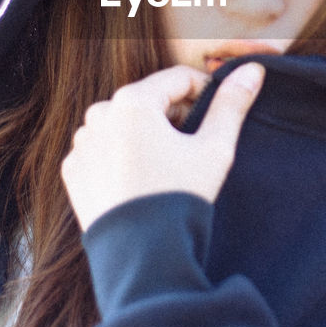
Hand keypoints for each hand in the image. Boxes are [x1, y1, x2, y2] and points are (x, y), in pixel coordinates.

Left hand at [62, 63, 265, 231]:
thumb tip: (252, 70)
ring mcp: (82, 144)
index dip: (205, 93)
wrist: (141, 256)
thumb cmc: (179, 197)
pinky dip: (122, 158)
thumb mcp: (214, 149)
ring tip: (166, 168)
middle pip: (149, 101)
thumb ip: (231, 105)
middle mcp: (99, 114)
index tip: (218, 116)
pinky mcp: (73, 170)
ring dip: (147, 136)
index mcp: (132, 101)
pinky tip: (140, 181)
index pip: (179, 79)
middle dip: (174, 117)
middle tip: (194, 149)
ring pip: (125, 125)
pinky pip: (103, 151)